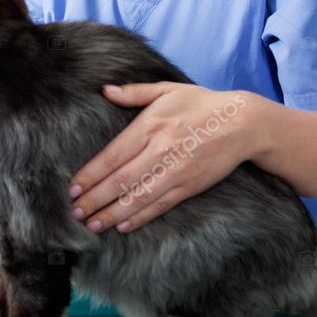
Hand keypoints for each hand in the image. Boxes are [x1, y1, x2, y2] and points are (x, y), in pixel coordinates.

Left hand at [69, 82, 259, 233]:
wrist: (243, 123)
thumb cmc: (201, 104)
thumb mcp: (167, 90)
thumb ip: (134, 92)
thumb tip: (106, 91)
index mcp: (150, 126)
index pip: (111, 156)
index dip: (90, 175)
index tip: (72, 188)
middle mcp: (160, 151)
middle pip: (120, 181)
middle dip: (94, 199)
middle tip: (74, 212)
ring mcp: (176, 171)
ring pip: (137, 197)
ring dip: (112, 213)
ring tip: (92, 225)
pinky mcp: (190, 186)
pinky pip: (161, 205)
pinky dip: (141, 217)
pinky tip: (123, 226)